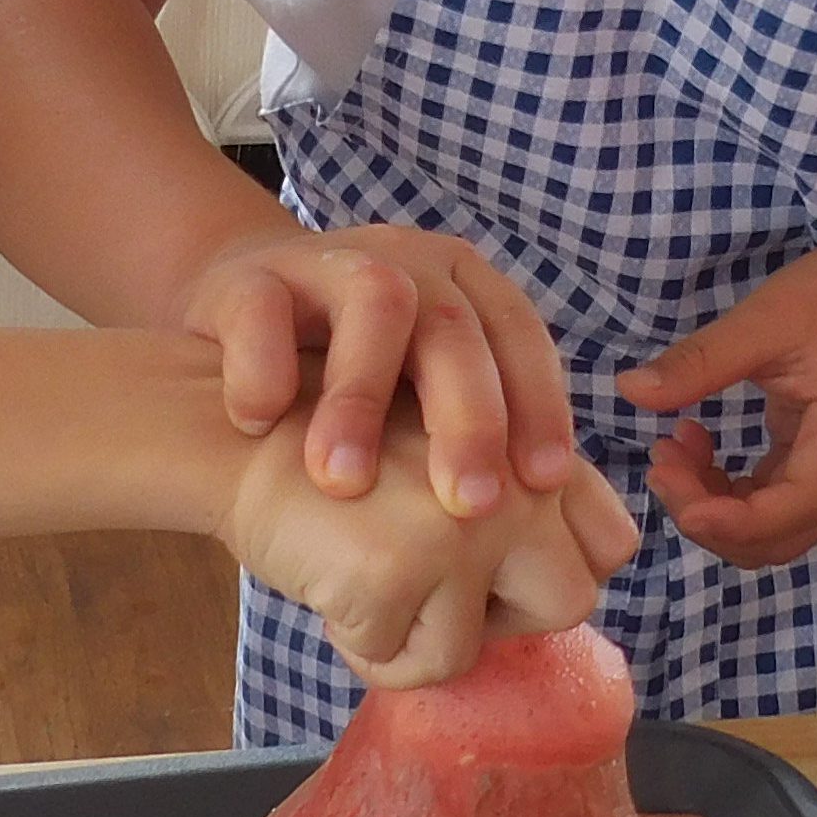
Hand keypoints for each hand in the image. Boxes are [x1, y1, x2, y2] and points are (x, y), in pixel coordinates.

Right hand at [179, 224, 574, 517]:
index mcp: (465, 291)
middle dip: (468, 419)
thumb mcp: (428, 408)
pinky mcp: (246, 280)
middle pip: (455, 328)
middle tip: (469, 508)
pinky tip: (261, 421)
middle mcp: (405, 266)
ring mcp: (325, 265)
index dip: (540, 404)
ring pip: (369, 304)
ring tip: (343, 483)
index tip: (547, 484)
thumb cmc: (352, 397)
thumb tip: (585, 551)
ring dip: (362, 397)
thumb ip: (497, 453)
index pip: (520, 338)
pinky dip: (265, 365)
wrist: (231, 337)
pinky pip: (262, 308)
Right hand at [223, 399, 639, 687]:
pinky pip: (402, 665)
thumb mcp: (447, 459)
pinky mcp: (399, 568)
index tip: (488, 573)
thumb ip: (514, 507)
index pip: (610, 542)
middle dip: (502, 618)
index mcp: (535, 447)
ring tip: (364, 573)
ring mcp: (464, 526)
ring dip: (414, 640)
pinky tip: (332, 582)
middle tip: (430, 582)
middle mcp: (518, 481)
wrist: (236, 430)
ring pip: (474, 651)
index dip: (549, 574)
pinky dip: (362, 645)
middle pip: (570, 601)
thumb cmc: (340, 458)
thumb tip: (557, 591)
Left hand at [616, 255, 816, 570]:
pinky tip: (698, 448)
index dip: (727, 519)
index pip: (791, 509)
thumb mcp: (762, 320)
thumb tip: (628, 389)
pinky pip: (773, 508)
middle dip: (709, 516)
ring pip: (773, 533)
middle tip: (660, 465)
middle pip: (778, 538)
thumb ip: (699, 361)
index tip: (665, 485)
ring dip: (714, 508)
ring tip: (672, 452)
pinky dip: (728, 494)